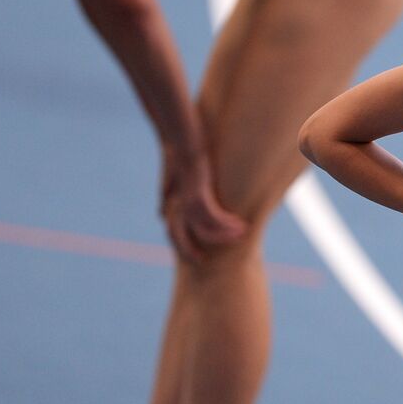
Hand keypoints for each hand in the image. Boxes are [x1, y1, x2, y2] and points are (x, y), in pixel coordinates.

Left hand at [159, 148, 245, 262]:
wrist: (180, 142)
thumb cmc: (177, 158)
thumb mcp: (171, 182)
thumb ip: (166, 200)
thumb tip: (160, 214)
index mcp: (171, 206)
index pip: (172, 234)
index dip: (183, 248)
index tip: (198, 256)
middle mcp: (177, 208)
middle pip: (183, 238)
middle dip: (194, 252)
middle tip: (207, 261)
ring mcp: (188, 202)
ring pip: (205, 230)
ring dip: (224, 236)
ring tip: (242, 236)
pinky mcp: (200, 193)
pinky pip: (215, 216)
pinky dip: (228, 223)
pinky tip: (241, 224)